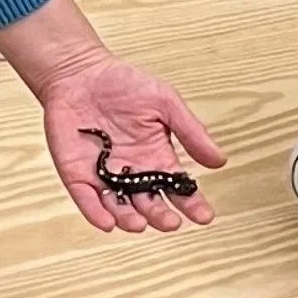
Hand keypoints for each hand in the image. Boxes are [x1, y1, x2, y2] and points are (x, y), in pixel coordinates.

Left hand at [0, 0, 225, 233]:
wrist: (81, 73)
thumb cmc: (124, 84)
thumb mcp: (166, 103)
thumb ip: (191, 132)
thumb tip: (220, 161)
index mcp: (157, 156)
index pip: (178, 187)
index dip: (192, 203)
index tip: (205, 216)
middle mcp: (133, 172)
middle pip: (150, 203)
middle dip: (161, 216)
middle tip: (171, 222)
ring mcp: (105, 175)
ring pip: (119, 208)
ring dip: (130, 219)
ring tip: (140, 224)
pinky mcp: (77, 174)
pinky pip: (87, 199)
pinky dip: (96, 213)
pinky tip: (107, 222)